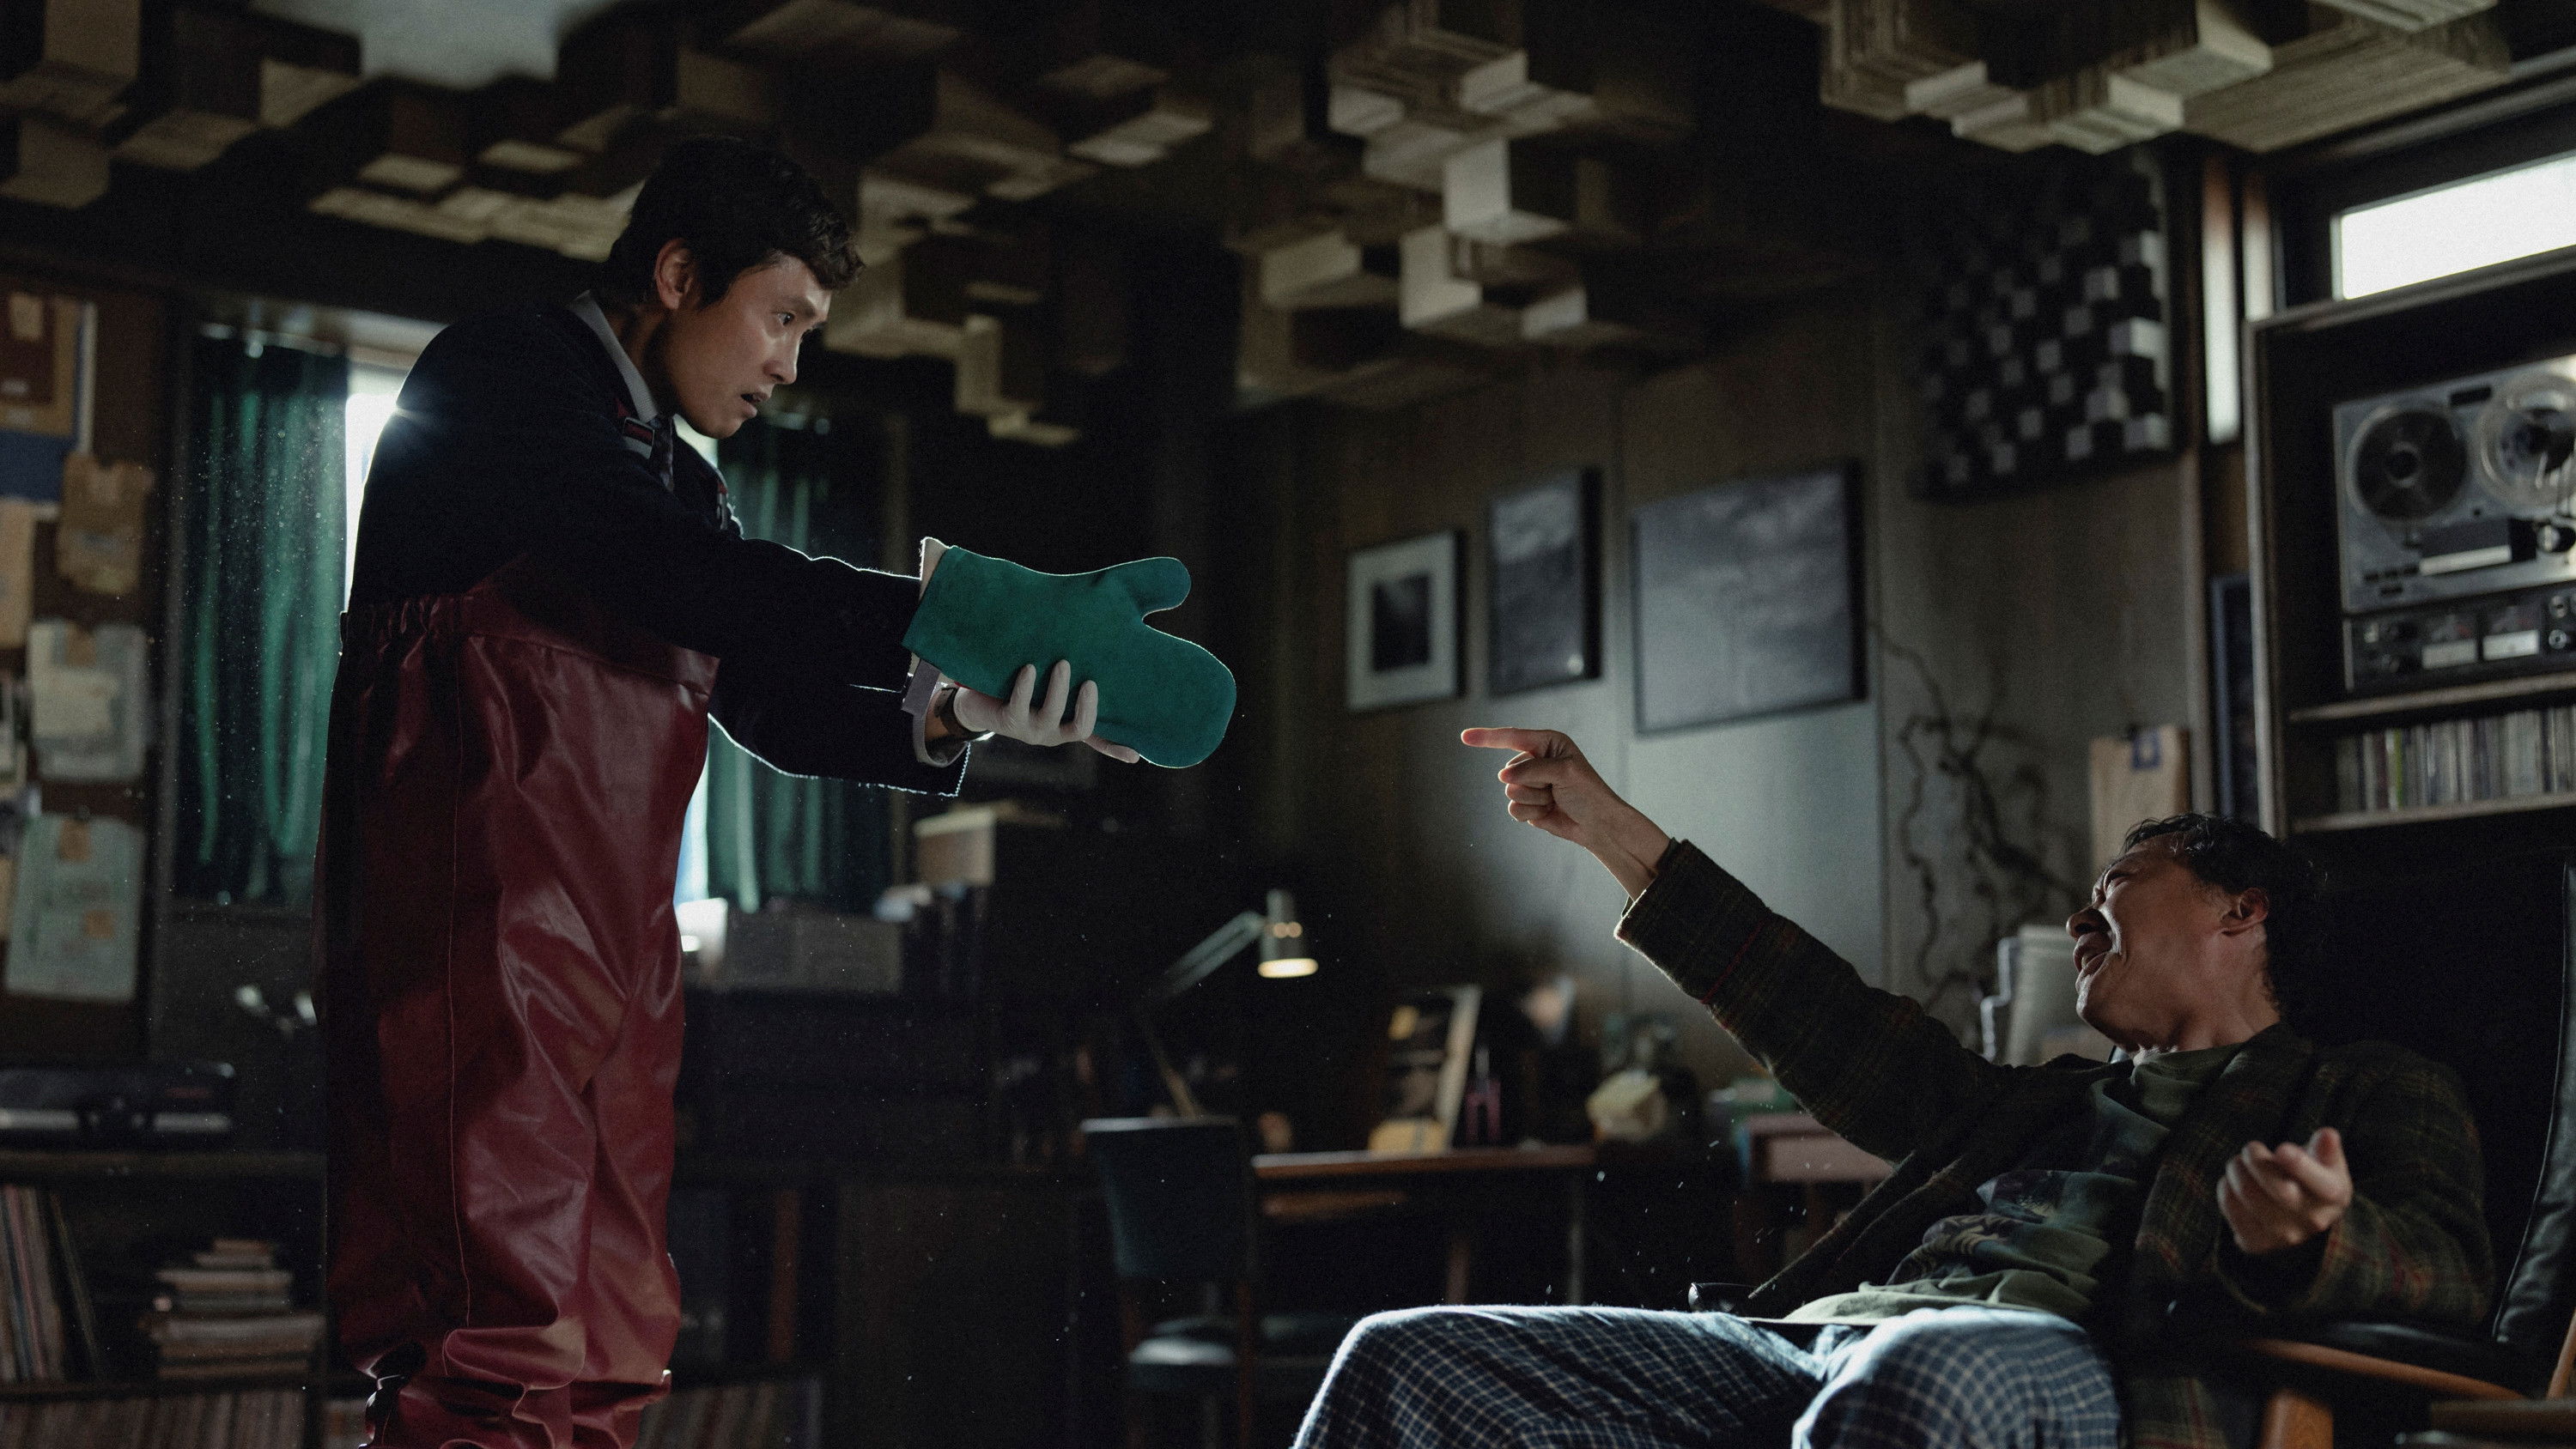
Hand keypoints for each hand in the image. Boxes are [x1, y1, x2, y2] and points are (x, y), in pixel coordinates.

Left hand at [951, 661, 1141, 761]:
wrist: (977, 701)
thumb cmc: (1021, 689)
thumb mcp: (1048, 689)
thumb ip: (1070, 684)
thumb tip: (1095, 661)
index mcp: (1066, 727)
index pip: (1096, 738)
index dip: (1115, 748)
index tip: (1136, 755)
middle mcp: (1053, 733)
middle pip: (1079, 727)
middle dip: (1086, 706)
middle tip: (1088, 680)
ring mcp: (1031, 730)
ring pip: (1051, 714)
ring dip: (1058, 688)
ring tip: (1062, 663)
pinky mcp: (1009, 721)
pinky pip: (1020, 704)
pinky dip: (1026, 685)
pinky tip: (1029, 668)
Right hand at [1462, 728, 1670, 897]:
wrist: (1597, 824)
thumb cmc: (1588, 793)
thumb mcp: (1564, 772)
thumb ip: (1532, 769)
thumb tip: (1503, 776)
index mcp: (1547, 743)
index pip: (1511, 737)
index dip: (1486, 737)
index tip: (1464, 737)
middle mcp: (1535, 760)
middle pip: (1510, 770)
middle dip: (1533, 783)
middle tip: (1556, 789)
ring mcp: (1530, 783)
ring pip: (1510, 791)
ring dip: (1534, 799)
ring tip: (1554, 800)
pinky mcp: (1527, 804)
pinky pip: (1513, 808)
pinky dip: (1531, 813)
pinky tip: (1548, 812)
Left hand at [2219, 1127, 2351, 1255]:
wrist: (2300, 1217)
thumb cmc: (2312, 1179)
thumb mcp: (2327, 1162)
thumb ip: (2326, 1148)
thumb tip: (2327, 1135)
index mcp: (2333, 1195)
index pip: (2321, 1184)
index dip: (2300, 1165)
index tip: (2282, 1149)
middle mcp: (2313, 1221)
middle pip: (2280, 1189)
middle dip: (2257, 1161)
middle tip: (2250, 1148)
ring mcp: (2285, 1236)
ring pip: (2249, 1196)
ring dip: (2236, 1170)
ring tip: (2238, 1163)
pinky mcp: (2257, 1243)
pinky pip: (2231, 1209)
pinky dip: (2226, 1188)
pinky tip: (2233, 1182)